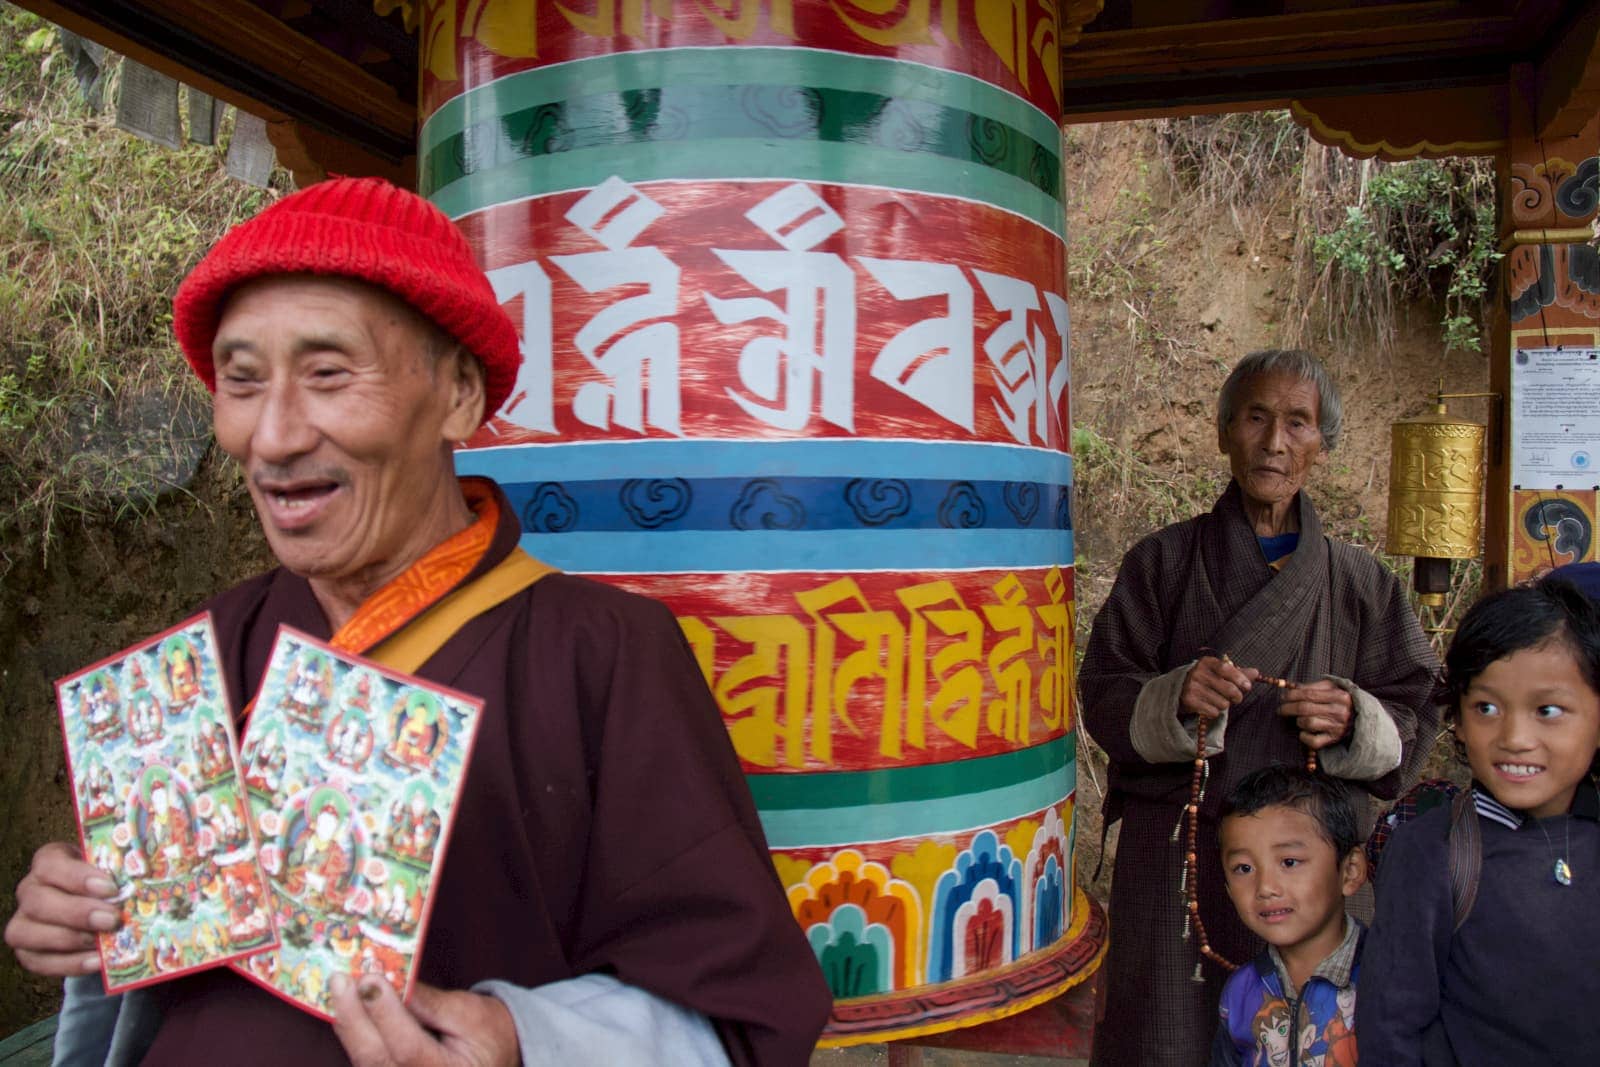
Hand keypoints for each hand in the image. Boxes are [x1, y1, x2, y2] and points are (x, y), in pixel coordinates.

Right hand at [5, 842, 119, 976]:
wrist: (98, 906)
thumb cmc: (107, 881)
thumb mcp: (114, 868)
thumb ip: (127, 868)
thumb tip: (160, 873)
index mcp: (50, 861)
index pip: (51, 864)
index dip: (77, 877)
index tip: (110, 888)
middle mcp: (31, 890)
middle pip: (38, 901)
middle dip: (77, 912)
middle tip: (112, 919)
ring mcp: (24, 922)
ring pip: (27, 933)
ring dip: (68, 939)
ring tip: (102, 942)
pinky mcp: (28, 951)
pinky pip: (38, 961)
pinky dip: (68, 964)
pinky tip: (97, 961)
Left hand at [331, 975, 518, 1066]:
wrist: (493, 1058)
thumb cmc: (487, 1034)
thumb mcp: (470, 1013)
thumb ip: (431, 1004)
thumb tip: (392, 982)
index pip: (408, 1048)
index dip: (386, 1014)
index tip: (369, 979)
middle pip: (376, 1058)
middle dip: (354, 1017)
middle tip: (341, 980)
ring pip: (365, 1061)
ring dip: (348, 1023)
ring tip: (339, 987)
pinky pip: (365, 1060)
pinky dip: (353, 1032)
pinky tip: (347, 1006)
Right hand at [1180, 656, 1258, 720]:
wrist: (1178, 689)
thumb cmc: (1204, 680)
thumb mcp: (1218, 672)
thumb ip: (1237, 673)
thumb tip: (1255, 673)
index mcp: (1207, 662)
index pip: (1226, 668)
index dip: (1239, 678)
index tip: (1247, 687)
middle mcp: (1198, 673)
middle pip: (1229, 689)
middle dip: (1237, 696)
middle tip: (1236, 698)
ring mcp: (1192, 687)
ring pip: (1223, 703)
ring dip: (1223, 704)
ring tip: (1216, 700)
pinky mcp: (1189, 701)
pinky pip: (1213, 712)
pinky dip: (1214, 712)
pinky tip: (1208, 706)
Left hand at [1278, 679, 1353, 749]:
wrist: (1360, 718)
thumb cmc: (1340, 701)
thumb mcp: (1332, 688)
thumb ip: (1312, 686)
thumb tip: (1290, 689)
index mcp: (1339, 695)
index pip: (1308, 694)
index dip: (1291, 695)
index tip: (1282, 697)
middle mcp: (1340, 711)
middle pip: (1305, 708)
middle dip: (1288, 708)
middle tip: (1280, 709)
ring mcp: (1338, 727)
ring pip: (1307, 723)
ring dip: (1299, 721)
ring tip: (1300, 719)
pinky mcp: (1334, 740)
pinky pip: (1312, 741)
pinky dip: (1304, 736)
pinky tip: (1304, 732)